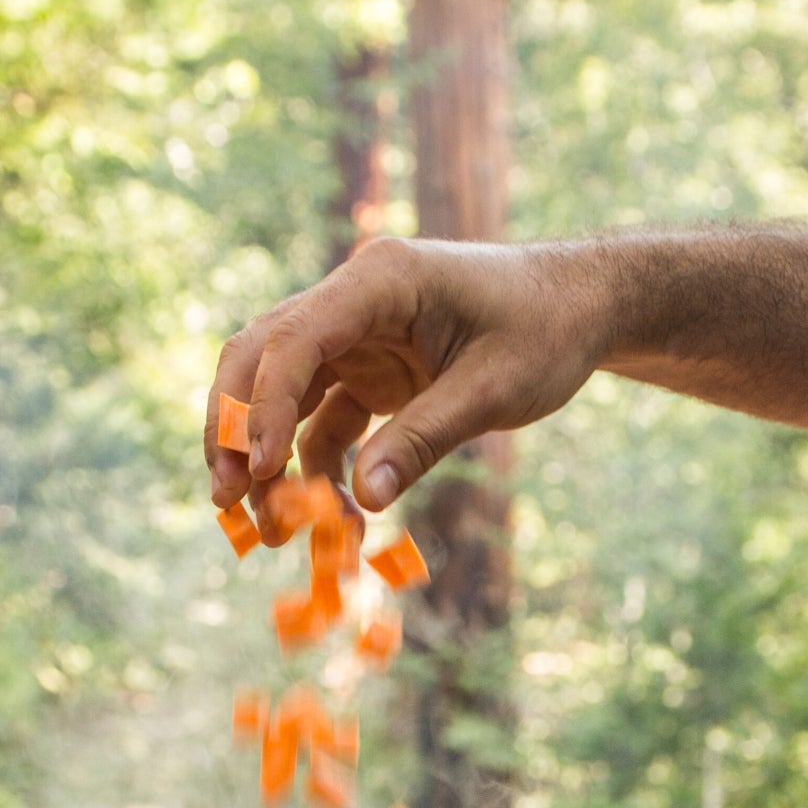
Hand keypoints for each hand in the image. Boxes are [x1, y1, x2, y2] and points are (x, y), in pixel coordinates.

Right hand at [206, 238, 607, 513]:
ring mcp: (356, 334)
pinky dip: (316, 466)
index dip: (267, 406)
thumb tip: (364, 502)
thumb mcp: (494, 389)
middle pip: (263, 358)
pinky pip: (323, 418)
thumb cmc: (546, 331)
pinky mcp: (369, 369)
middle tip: (226, 501)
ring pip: (283, 392)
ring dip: (269, 457)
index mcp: (380, 280)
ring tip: (269, 527)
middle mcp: (354, 299)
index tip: (259, 471)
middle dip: (238, 431)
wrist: (581, 308)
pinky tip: (332, 517)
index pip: (296, 338)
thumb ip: (425, 440)